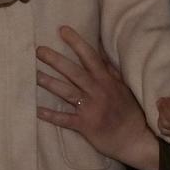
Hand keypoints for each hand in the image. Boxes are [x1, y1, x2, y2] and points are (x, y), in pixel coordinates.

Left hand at [35, 25, 161, 169]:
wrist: (136, 139)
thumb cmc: (129, 112)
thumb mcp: (124, 88)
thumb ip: (111, 71)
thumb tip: (100, 51)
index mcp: (107, 81)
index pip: (90, 57)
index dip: (76, 43)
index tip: (62, 30)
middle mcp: (98, 92)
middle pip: (74, 72)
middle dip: (55, 60)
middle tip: (38, 50)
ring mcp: (91, 109)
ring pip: (67, 92)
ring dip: (49, 83)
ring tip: (33, 75)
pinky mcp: (85, 125)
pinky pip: (65, 119)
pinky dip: (51, 115)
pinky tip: (37, 110)